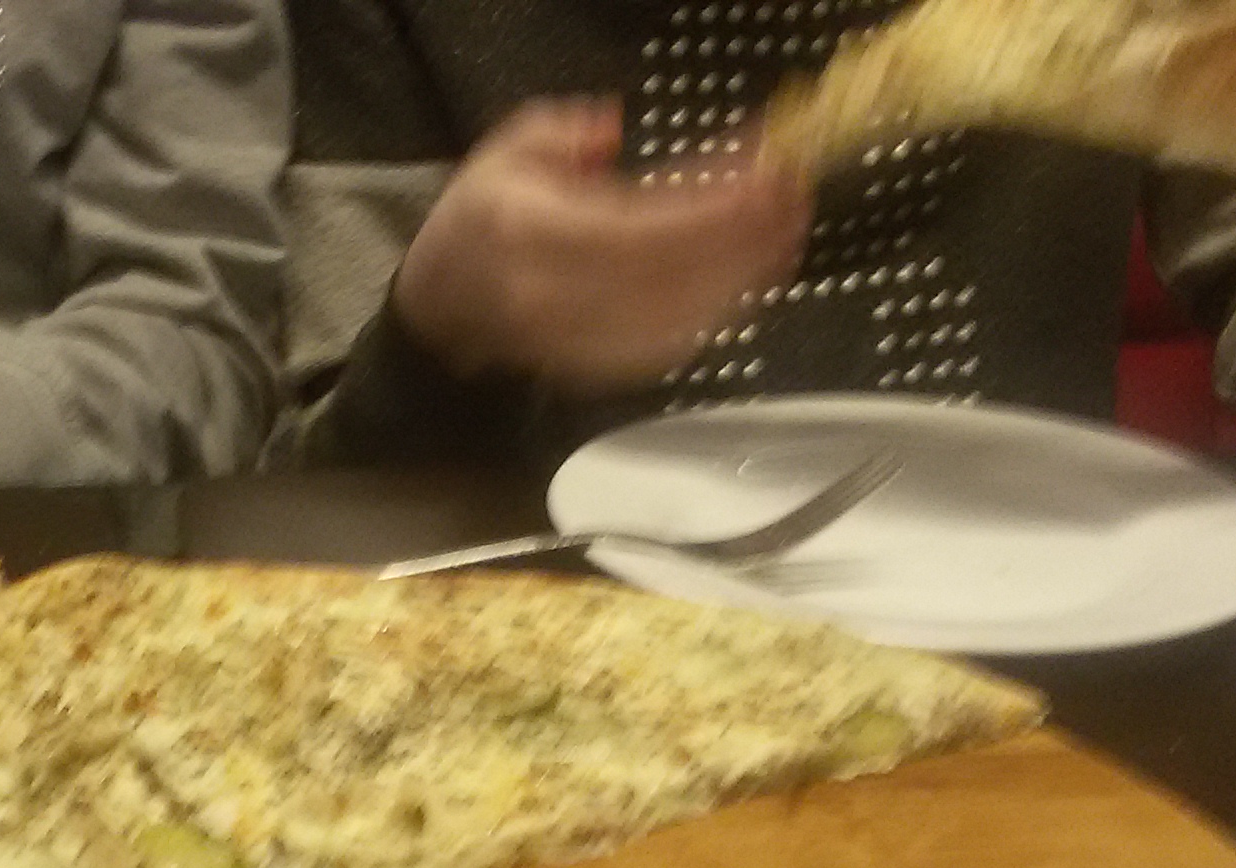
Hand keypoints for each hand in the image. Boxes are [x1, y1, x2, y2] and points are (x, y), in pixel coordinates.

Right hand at [391, 99, 812, 394]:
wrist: (440, 308)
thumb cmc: (482, 222)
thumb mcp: (503, 152)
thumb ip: (559, 131)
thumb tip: (613, 127)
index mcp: (528, 234)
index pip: (637, 228)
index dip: (709, 208)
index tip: (764, 177)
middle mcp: (552, 296)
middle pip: (671, 277)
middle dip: (745, 240)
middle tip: (795, 201)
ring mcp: (575, 342)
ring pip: (678, 318)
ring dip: (745, 280)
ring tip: (788, 236)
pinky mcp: (597, 370)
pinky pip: (669, 348)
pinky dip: (718, 316)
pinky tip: (752, 283)